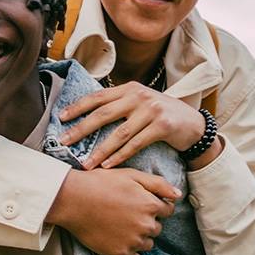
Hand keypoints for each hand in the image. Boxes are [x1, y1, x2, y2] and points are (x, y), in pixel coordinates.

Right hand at [48, 167, 178, 254]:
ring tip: (124, 228)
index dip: (158, 206)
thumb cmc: (101, 183)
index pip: (167, 210)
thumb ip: (158, 184)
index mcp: (151, 205)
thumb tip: (178, 195)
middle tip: (129, 214)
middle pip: (157, 227)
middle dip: (148, 221)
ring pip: (148, 243)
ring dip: (142, 238)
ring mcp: (134, 242)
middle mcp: (146, 225)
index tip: (146, 204)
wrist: (73, 199)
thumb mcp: (132, 175)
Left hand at [58, 83, 205, 167]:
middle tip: (64, 142)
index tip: (61, 117)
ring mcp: (151, 110)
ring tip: (86, 163)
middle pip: (104, 113)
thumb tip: (89, 115)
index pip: (99, 96)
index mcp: (130, 89)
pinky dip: (119, 156)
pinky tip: (107, 166)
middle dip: (81, 129)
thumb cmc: (162, 115)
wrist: (193, 123)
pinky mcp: (162, 126)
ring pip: (119, 133)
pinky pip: (135, 144)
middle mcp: (139, 96)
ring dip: (100, 150)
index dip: (78, 106)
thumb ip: (121, 105)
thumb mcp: (141, 103)